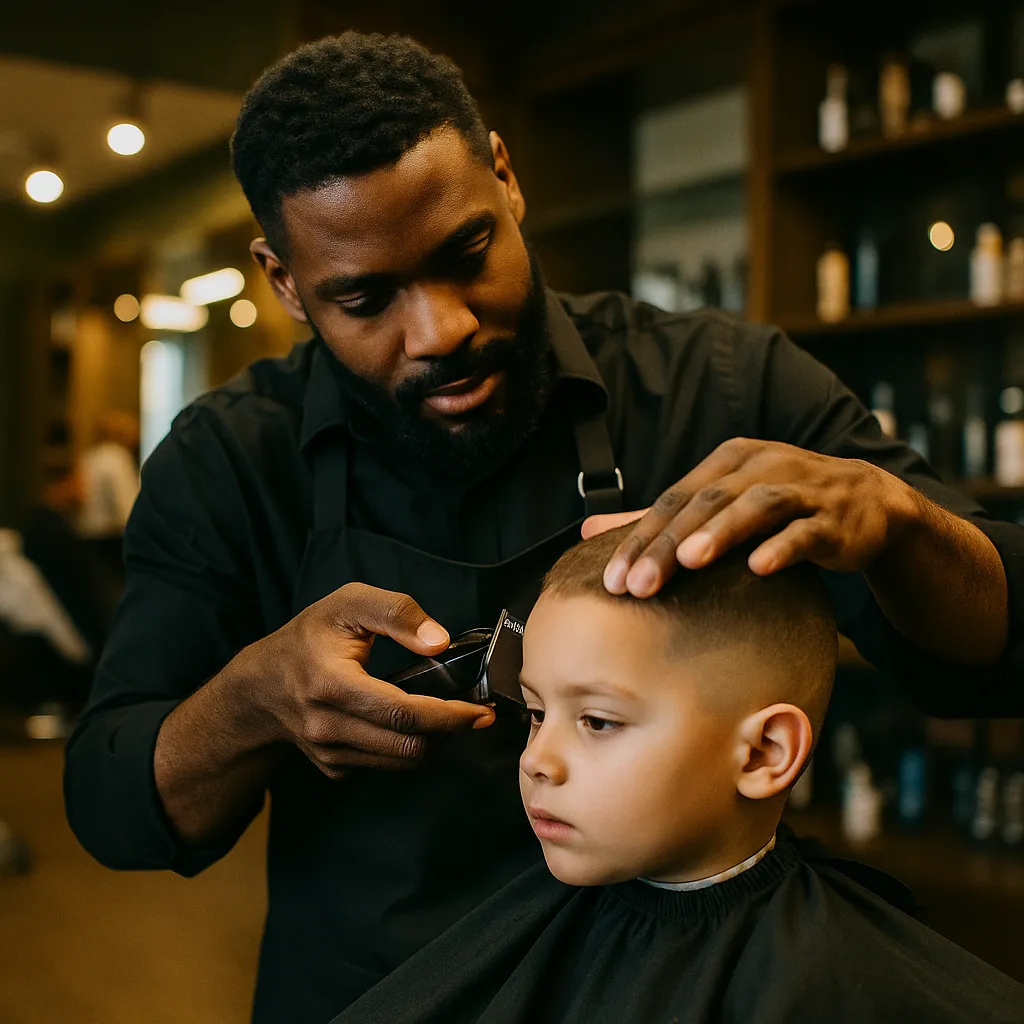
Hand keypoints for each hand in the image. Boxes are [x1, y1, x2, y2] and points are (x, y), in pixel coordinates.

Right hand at [233, 582, 493, 778]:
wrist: (260, 686)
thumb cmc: (309, 637)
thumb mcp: (348, 603)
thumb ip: (396, 613)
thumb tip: (440, 642)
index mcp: (332, 684)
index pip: (403, 712)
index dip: (449, 716)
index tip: (480, 711)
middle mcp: (328, 726)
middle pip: (408, 745)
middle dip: (451, 732)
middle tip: (476, 713)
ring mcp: (329, 753)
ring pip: (401, 761)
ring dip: (434, 743)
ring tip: (450, 717)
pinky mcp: (333, 767)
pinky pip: (385, 765)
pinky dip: (408, 748)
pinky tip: (416, 725)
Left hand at [583, 438, 921, 596]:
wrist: (869, 502)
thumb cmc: (781, 506)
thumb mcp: (720, 504)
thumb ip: (660, 520)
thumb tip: (587, 533)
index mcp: (729, 460)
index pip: (674, 499)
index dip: (640, 538)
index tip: (612, 580)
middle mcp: (762, 466)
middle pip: (706, 503)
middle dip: (668, 544)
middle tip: (637, 586)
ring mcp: (801, 488)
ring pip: (756, 506)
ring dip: (722, 533)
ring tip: (689, 562)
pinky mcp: (835, 518)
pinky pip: (807, 531)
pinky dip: (783, 547)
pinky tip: (760, 568)